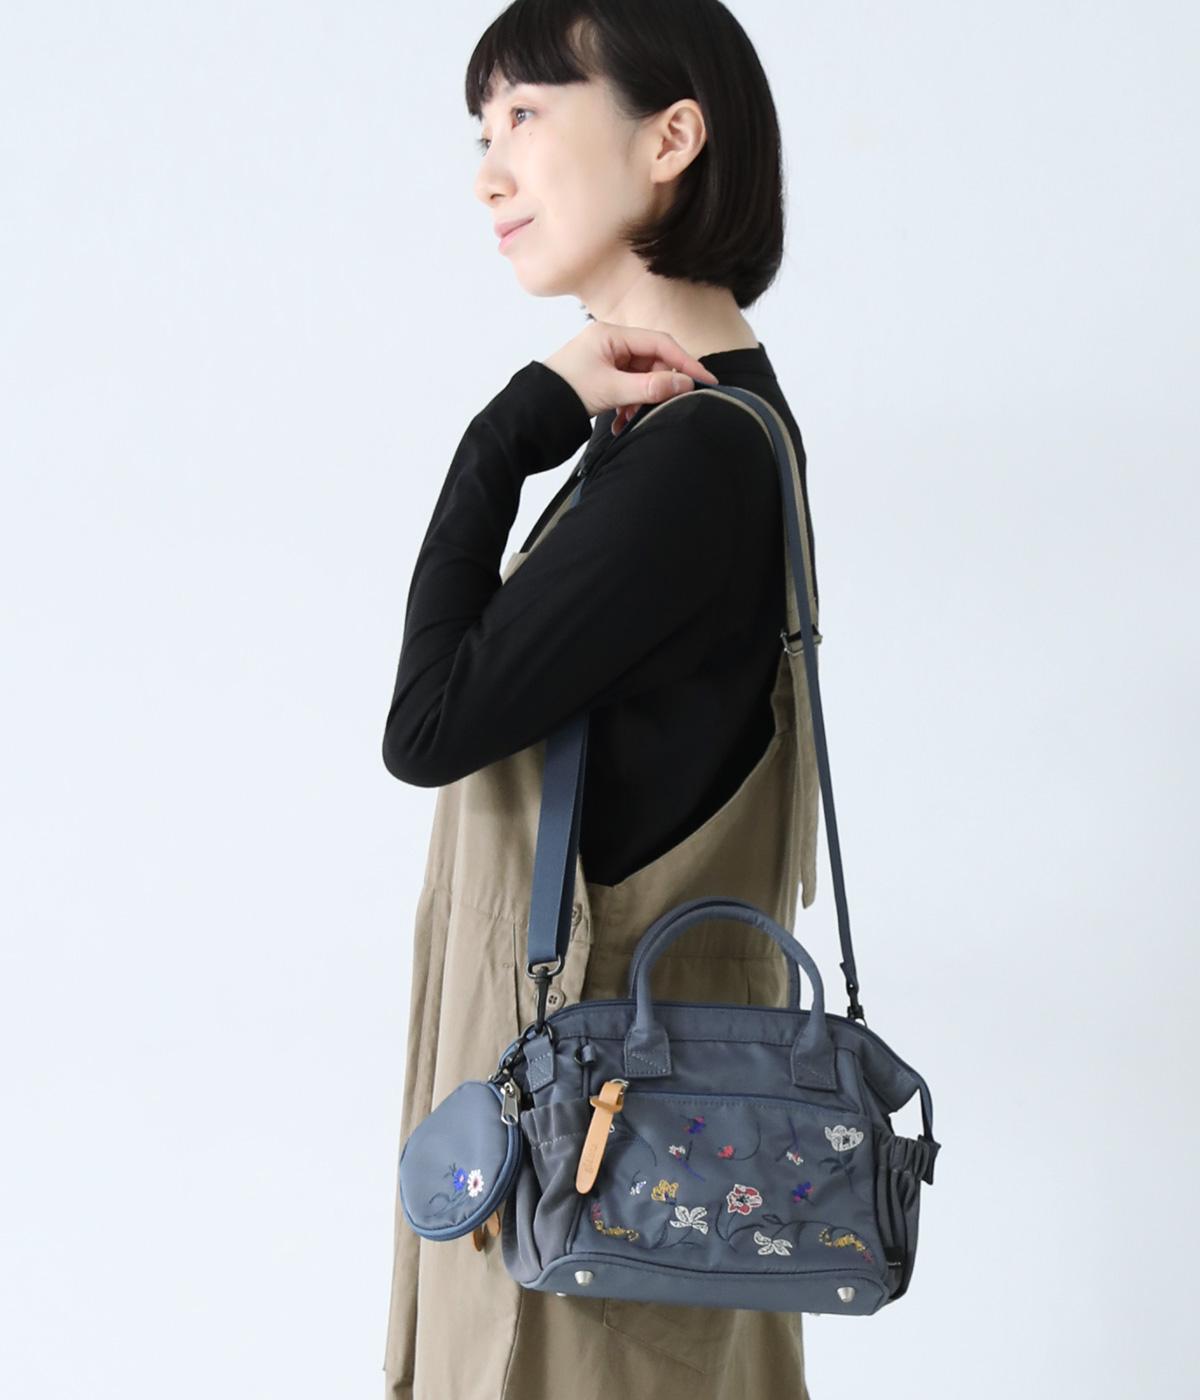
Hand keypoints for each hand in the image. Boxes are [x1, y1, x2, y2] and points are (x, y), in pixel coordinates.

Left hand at [539, 322, 719, 435]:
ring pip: (642, 378)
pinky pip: (629, 388)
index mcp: (611, 335)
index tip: (705, 380)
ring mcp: (607, 360)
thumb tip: (685, 384)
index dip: (685, 362)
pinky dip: (630, 404)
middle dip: (658, 386)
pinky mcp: (603, 377)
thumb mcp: (610, 390)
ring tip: (629, 418)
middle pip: (653, 361)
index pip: (660, 343)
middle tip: (658, 407)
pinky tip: (621, 421)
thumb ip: (649, 388)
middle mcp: (611, 343)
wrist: (532, 414)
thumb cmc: (564, 393)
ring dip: (642, 400)